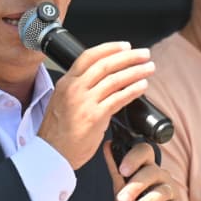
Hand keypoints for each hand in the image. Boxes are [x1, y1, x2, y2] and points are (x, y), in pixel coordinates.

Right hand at [37, 42, 154, 169]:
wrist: (51, 154)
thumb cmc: (58, 132)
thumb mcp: (63, 102)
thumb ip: (80, 90)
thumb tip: (104, 84)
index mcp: (66, 83)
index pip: (89, 56)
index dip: (110, 48)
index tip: (125, 46)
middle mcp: (74, 89)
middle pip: (105, 64)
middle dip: (129, 57)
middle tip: (144, 54)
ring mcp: (84, 102)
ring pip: (115, 79)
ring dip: (135, 71)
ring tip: (148, 68)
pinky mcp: (94, 117)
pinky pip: (119, 98)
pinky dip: (133, 90)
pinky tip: (142, 86)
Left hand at [102, 140, 186, 200]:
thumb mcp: (122, 187)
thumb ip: (115, 169)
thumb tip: (107, 146)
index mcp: (147, 166)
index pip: (144, 152)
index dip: (134, 158)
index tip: (122, 171)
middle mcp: (161, 175)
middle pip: (151, 173)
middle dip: (135, 186)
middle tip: (122, 199)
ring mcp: (171, 191)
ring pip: (161, 191)